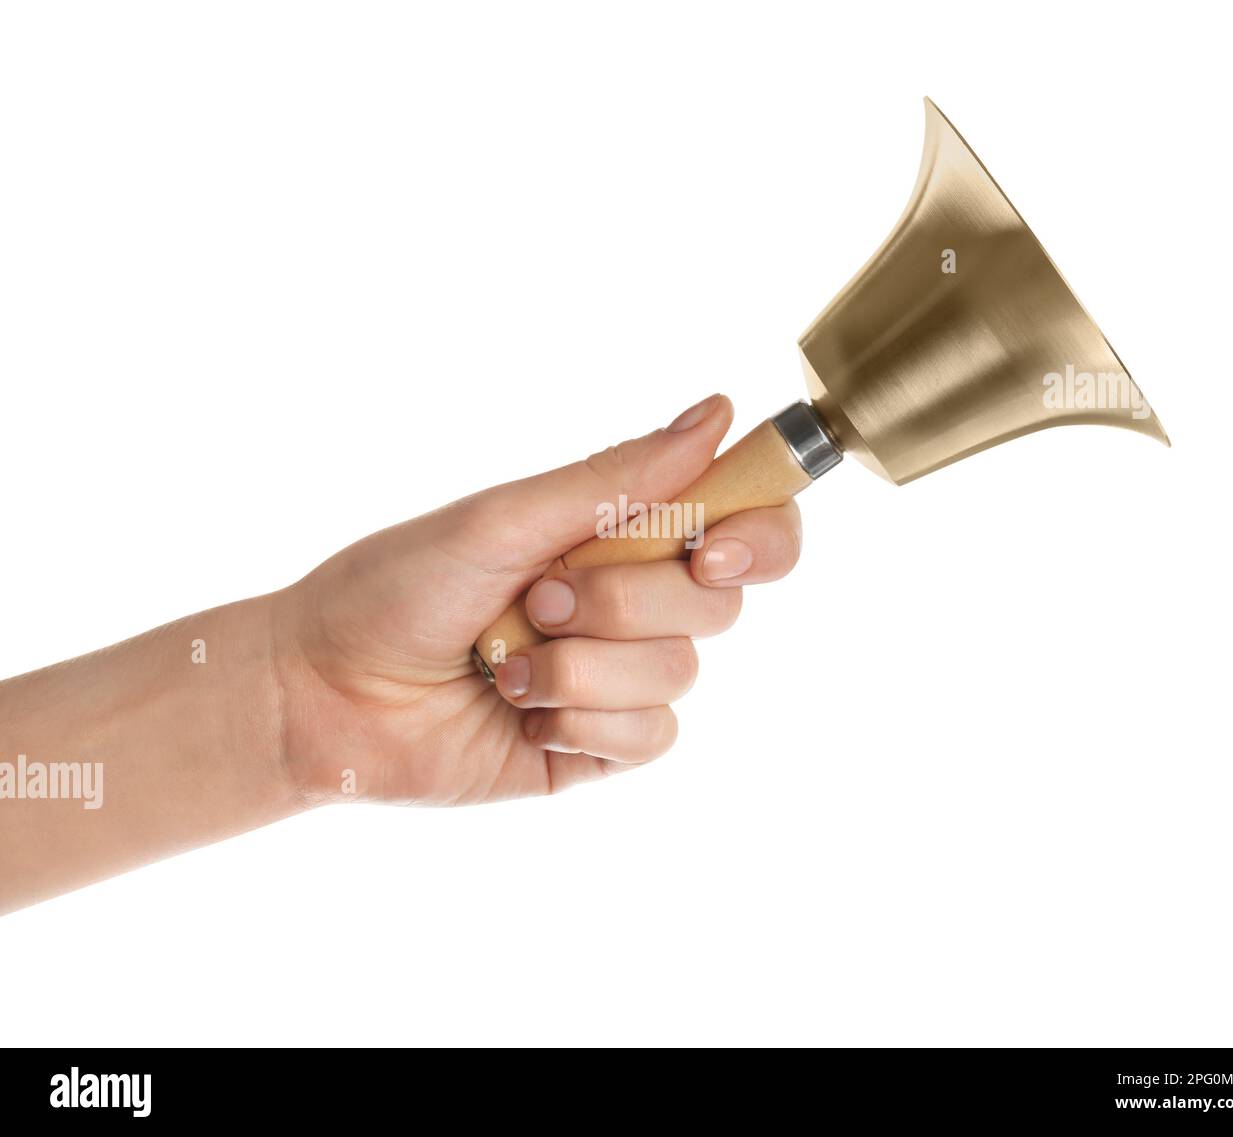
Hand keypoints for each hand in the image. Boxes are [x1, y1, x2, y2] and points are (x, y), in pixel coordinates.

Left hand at [272, 394, 802, 803]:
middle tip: (537, 598)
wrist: (323, 692)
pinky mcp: (599, 747)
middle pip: (718, 603)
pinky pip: (650, 737)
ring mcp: (618, 679)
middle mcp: (632, 604)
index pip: (744, 525)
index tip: (711, 552)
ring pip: (679, 673)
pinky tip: (520, 713)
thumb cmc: (396, 588)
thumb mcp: (504, 520)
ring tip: (505, 664)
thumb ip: (616, 480)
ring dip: (581, 668)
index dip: (759, 535)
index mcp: (618, 535)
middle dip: (623, 603)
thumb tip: (716, 414)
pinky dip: (581, 721)